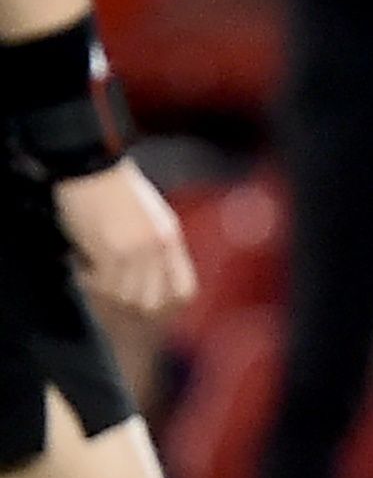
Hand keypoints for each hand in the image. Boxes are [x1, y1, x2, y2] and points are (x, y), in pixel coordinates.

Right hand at [52, 159, 194, 319]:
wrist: (91, 170)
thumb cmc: (116, 191)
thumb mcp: (151, 219)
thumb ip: (157, 248)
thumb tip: (152, 280)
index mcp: (172, 239)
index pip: (184, 291)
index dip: (167, 306)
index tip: (145, 306)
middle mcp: (159, 249)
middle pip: (153, 302)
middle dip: (130, 307)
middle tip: (110, 295)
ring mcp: (137, 251)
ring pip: (126, 298)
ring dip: (106, 294)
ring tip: (92, 276)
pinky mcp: (112, 251)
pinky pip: (103, 285)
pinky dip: (90, 282)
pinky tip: (82, 268)